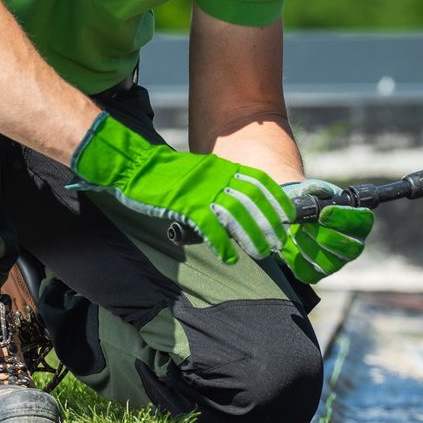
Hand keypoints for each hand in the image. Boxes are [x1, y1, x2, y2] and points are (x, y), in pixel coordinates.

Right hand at [67, 113, 292, 262]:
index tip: (288, 215)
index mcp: (221, 167)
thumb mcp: (200, 172)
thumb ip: (219, 183)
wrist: (133, 165)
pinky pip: (209, 227)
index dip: (276, 199)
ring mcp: (201, 191)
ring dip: (252, 236)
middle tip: (280, 242)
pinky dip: (222, 244)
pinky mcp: (184, 204)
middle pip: (253, 201)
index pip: (258, 181)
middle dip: (269, 223)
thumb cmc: (165, 173)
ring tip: (263, 253)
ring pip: (237, 215)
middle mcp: (216, 176)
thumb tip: (239, 202)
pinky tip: (229, 258)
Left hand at [279, 179, 372, 283]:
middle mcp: (352, 245)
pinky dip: (293, 257)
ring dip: (307, 245)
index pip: (364, 223)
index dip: (345, 219)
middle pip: (351, 249)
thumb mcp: (313, 191)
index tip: (323, 213)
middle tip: (306, 224)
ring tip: (293, 230)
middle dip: (326, 236)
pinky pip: (307, 272)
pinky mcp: (315, 274)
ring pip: (328, 263)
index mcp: (357, 222)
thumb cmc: (308, 202)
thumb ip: (317, 190)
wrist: (289, 216)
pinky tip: (286, 243)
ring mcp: (335, 263)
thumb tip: (321, 195)